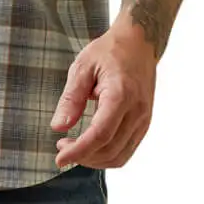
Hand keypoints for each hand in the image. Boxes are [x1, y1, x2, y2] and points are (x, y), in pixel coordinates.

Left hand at [51, 23, 155, 168]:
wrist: (140, 42)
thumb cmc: (110, 51)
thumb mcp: (83, 67)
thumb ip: (71, 98)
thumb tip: (59, 127)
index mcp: (121, 95)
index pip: (100, 135)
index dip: (79, 151)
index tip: (60, 159)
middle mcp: (137, 111)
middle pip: (109, 149)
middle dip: (82, 156)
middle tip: (62, 146)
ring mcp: (143, 119)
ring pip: (119, 156)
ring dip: (94, 160)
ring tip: (74, 148)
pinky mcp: (144, 123)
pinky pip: (127, 150)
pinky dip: (107, 156)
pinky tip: (91, 147)